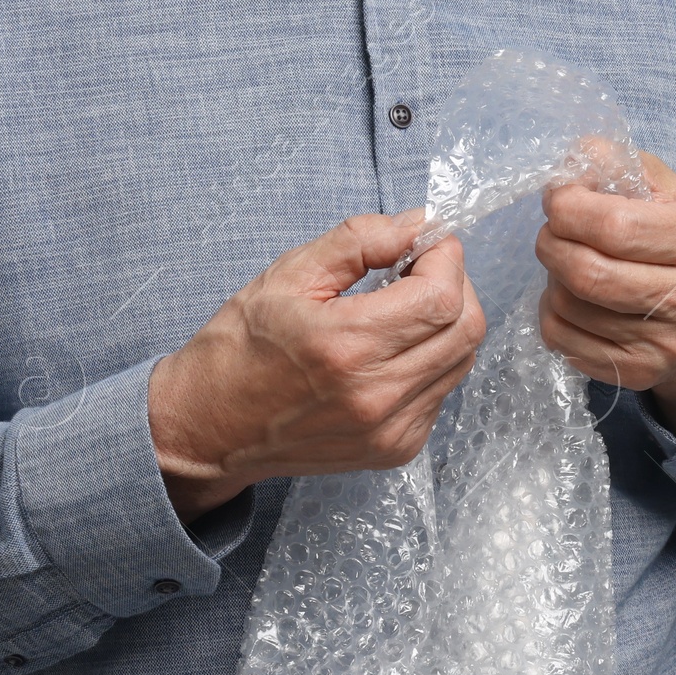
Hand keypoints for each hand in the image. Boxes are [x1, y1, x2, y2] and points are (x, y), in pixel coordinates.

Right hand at [149, 211, 487, 521]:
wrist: (209, 428)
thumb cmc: (239, 347)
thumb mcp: (287, 275)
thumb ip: (359, 241)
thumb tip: (418, 224)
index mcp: (346, 346)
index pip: (442, 296)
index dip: (446, 258)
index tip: (424, 242)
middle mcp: (376, 396)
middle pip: (466, 329)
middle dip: (454, 285)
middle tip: (417, 269)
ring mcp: (390, 430)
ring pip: (461, 360)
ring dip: (445, 322)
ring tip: (401, 307)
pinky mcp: (395, 450)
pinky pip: (441, 391)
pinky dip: (430, 360)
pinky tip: (389, 350)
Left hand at [536, 151, 675, 440]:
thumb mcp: (673, 192)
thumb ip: (622, 165)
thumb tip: (572, 158)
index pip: (614, 226)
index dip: (568, 207)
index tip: (558, 198)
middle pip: (587, 272)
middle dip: (551, 243)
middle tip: (552, 231)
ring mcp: (668, 343)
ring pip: (569, 307)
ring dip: (552, 278)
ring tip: (570, 263)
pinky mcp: (642, 372)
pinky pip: (563, 341)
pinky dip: (552, 314)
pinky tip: (573, 299)